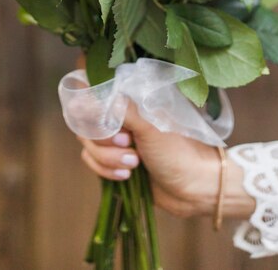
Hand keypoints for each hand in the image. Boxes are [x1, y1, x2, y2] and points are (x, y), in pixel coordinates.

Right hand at [77, 102, 254, 219]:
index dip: (88, 102)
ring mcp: (114, 139)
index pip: (94, 89)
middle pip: (86, 120)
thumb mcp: (148, 127)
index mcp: (130, 99)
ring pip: (88, 144)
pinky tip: (126, 175)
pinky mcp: (112, 161)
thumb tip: (84, 98)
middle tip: (128, 143)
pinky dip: (106, 170)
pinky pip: (92, 161)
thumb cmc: (177, 152)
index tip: (96, 116)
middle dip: (104, 139)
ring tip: (134, 164)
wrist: (193, 189)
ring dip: (108, 158)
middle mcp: (119, 116)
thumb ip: (116, 110)